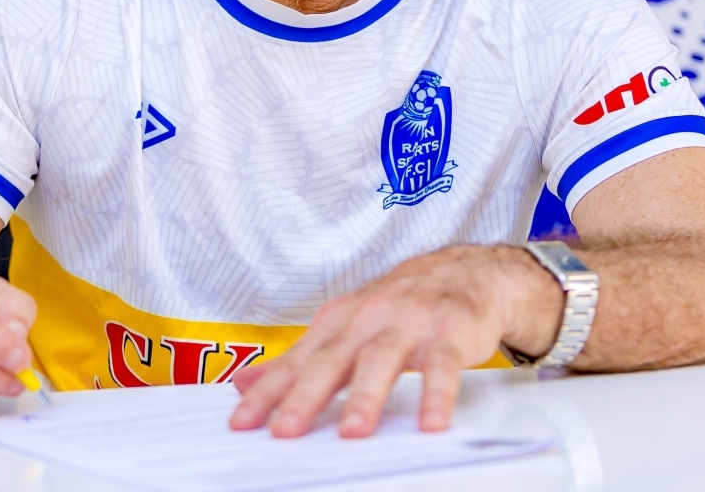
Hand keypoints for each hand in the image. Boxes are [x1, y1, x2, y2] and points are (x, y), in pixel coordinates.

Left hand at [229, 245, 562, 437]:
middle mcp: (369, 317)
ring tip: (352, 432)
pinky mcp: (449, 332)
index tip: (242, 422)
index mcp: (339, 321)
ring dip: (367, 396)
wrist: (462, 272)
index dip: (268, 392)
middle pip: (333, 359)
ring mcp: (409, 322)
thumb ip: (299, 360)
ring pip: (383, 359)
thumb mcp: (344, 325)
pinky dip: (437, 394)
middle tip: (286, 430)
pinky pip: (443, 365)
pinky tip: (431, 423)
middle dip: (307, 395)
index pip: (296, 361)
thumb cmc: (398, 306)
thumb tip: (244, 385)